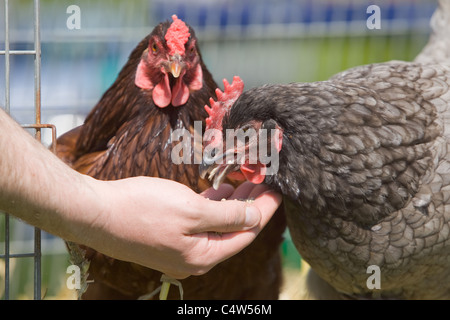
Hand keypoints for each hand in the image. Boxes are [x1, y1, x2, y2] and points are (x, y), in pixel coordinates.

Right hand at [80, 177, 281, 278]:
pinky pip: (199, 222)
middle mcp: (194, 257)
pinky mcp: (168, 236)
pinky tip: (220, 190)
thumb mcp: (191, 210)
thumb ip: (227, 215)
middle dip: (251, 205)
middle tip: (265, 182)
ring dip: (232, 203)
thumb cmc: (142, 209)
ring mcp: (180, 248)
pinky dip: (213, 206)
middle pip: (233, 230)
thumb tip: (255, 217)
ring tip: (248, 182)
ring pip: (216, 225)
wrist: (96, 212)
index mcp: (203, 255)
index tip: (278, 190)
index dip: (264, 210)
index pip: (246, 233)